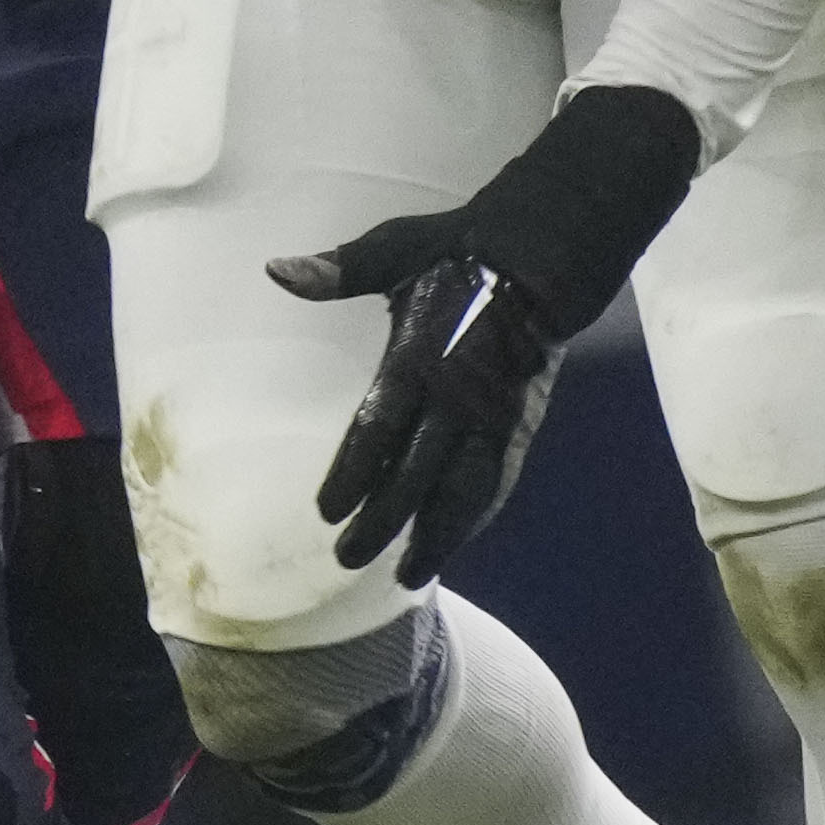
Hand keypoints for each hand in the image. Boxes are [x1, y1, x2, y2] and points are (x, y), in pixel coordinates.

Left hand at [265, 84, 700, 583]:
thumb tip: (277, 269)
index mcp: (419, 357)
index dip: (353, 474)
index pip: (379, 429)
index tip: (325, 512)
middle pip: (417, 474)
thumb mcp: (396, 250)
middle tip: (348, 560)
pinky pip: (500, 476)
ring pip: (465, 488)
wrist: (546, 252)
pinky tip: (456, 539)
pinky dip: (478, 512)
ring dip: (436, 533)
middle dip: (385, 522)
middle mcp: (460, 395)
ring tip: (406, 574)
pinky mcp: (524, 419)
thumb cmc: (459, 250)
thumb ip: (339, 270)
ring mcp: (497, 412)